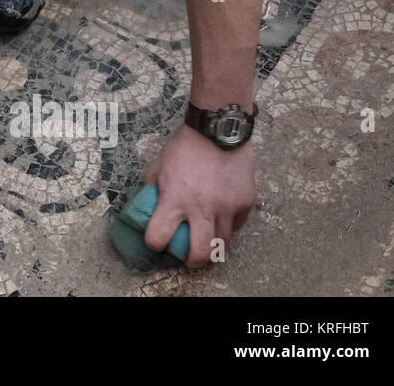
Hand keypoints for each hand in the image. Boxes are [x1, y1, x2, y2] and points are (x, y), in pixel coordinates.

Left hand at [142, 123, 255, 267]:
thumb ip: (153, 188)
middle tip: (190, 259)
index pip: (159, 236)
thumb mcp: (158, 165)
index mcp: (175, 199)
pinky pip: (238, 226)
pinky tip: (222, 219)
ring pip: (224, 244)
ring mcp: (227, 207)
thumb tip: (147, 204)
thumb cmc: (184, 147)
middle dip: (193, 262)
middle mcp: (202, 208)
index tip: (156, 240)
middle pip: (200, 254)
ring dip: (214, 247)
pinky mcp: (245, 203)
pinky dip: (229, 227)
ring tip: (208, 242)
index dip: (154, 242)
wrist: (218, 130)